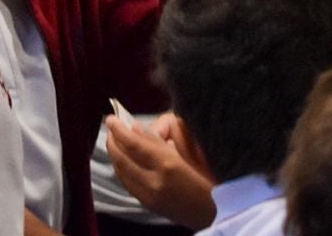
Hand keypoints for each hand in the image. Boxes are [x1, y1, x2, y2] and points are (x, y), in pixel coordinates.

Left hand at [105, 113, 215, 228]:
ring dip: (115, 155)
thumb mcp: (192, 150)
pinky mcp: (150, 206)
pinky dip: (122, 170)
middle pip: (122, 159)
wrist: (221, 212)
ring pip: (122, 173)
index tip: (111, 118)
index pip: (133, 144)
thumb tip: (137, 129)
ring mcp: (150, 197)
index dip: (118, 130)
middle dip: (113, 141)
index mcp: (167, 165)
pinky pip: (128, 184)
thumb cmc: (214, 177)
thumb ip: (162, 139)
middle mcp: (154, 182)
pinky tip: (125, 161)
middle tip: (110, 127)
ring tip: (115, 141)